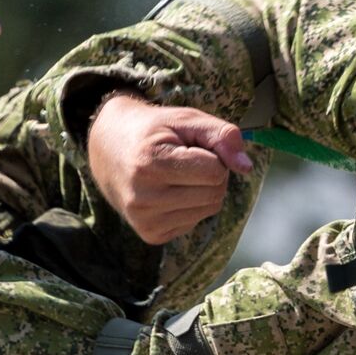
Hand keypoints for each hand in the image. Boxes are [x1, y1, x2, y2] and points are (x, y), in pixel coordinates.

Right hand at [87, 94, 253, 244]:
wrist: (108, 149)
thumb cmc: (153, 130)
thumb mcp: (186, 120)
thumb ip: (222, 136)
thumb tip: (246, 167)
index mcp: (150, 163)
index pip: (215, 171)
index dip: (214, 156)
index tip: (194, 147)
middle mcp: (143, 197)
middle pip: (215, 194)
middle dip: (213, 174)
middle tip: (188, 160)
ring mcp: (145, 220)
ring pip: (209, 210)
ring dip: (204, 190)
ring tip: (178, 175)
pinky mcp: (150, 235)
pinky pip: (195, 222)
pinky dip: (191, 205)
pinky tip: (169, 191)